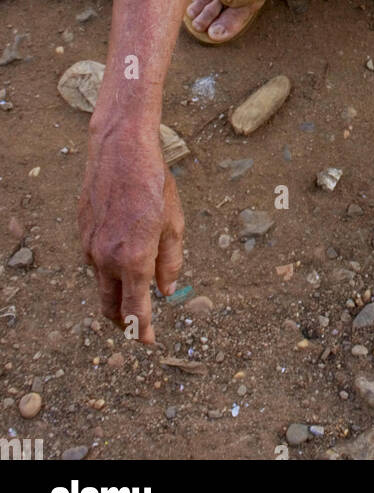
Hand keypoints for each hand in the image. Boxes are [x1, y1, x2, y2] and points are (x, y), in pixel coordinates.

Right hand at [78, 118, 184, 343]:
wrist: (120, 151)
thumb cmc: (154, 184)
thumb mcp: (173, 223)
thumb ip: (170, 262)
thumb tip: (166, 290)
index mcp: (133, 260)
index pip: (135, 311)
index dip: (143, 330)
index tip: (149, 340)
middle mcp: (106, 259)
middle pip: (109, 306)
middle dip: (123, 322)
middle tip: (136, 326)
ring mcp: (90, 246)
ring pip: (101, 283)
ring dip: (115, 292)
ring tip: (133, 288)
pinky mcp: (82, 232)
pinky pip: (94, 260)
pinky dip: (107, 266)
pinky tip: (121, 252)